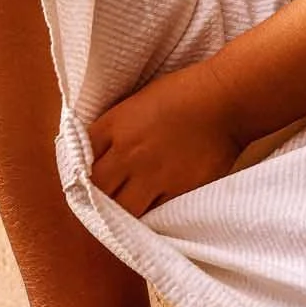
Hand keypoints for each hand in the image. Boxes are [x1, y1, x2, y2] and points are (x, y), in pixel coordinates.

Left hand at [87, 66, 243, 214]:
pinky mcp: (178, 190)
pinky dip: (150, 214)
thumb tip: (98, 151)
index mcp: (115, 125)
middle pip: (96, 189)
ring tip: (126, 210)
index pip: (79, 158)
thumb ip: (114, 127)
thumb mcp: (137, 101)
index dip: (80, 171)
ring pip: (122, 209)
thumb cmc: (183, 93)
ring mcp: (153, 174)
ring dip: (121, 211)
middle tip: (103, 200)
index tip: (85, 177)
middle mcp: (128, 153)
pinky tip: (151, 209)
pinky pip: (155, 213)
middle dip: (96, 196)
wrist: (225, 100)